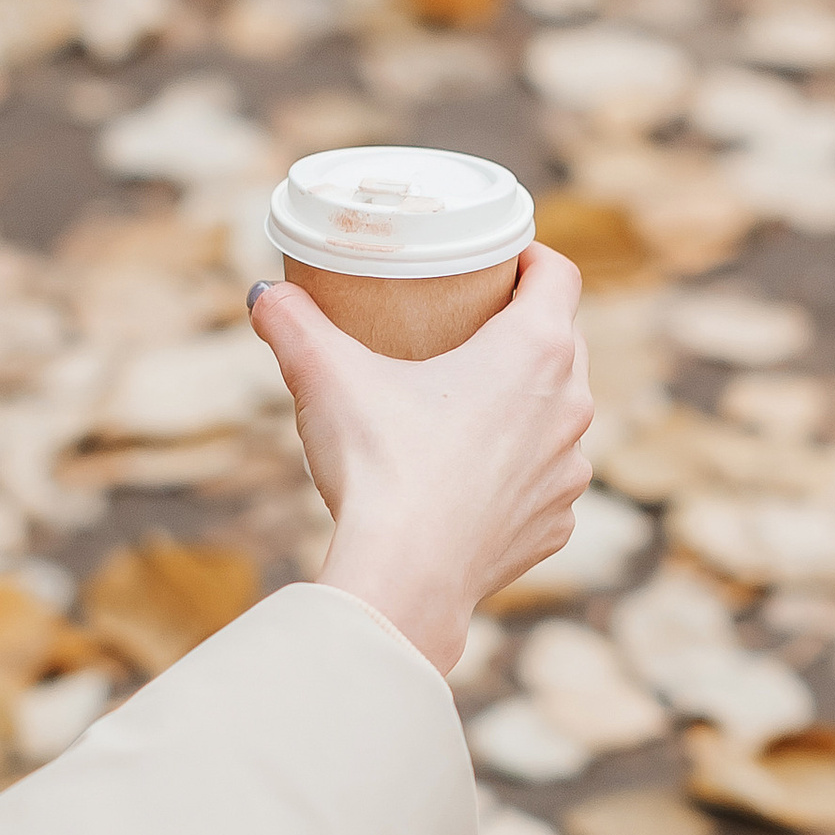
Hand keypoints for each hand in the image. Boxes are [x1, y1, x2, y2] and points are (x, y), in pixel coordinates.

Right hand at [248, 244, 594, 673]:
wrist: (405, 577)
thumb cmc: (379, 464)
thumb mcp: (325, 377)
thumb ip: (293, 324)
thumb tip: (263, 294)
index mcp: (535, 350)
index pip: (556, 275)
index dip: (529, 257)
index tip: (497, 262)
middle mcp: (570, 406)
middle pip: (563, 341)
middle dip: (524, 327)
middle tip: (471, 324)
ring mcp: (569, 472)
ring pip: (558, 416)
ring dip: (527, 404)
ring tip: (474, 403)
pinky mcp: (555, 525)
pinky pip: (544, 483)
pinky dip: (518, 473)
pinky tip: (478, 477)